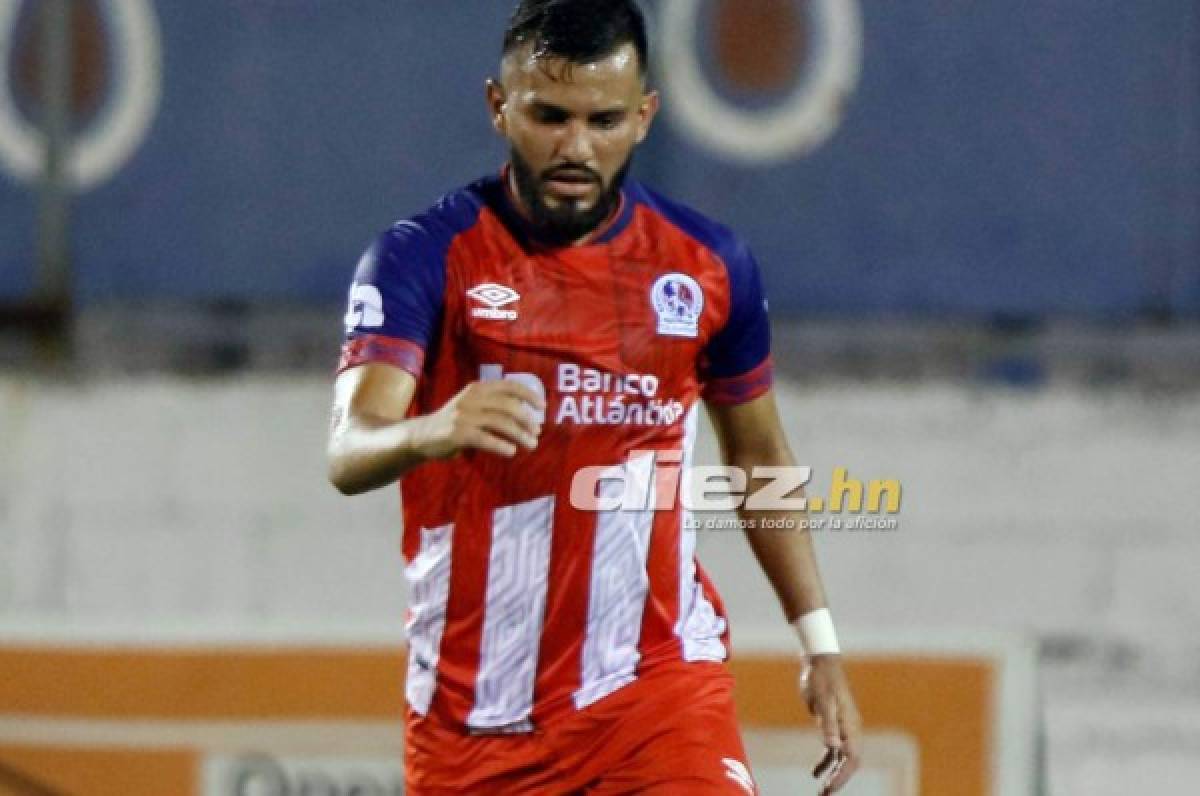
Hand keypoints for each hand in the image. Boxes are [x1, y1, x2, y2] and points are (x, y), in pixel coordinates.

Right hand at [420, 380, 543, 458]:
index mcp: (478, 388)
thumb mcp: (473, 406)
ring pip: (500, 422)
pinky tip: (511, 451)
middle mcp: (472, 398)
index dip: (528, 394)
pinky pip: (485, 439)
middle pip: (508, 406)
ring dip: (519, 435)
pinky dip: (501, 445)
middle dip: (526, 420)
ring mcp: (464, 415)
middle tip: (536, 433)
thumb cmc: (454, 422)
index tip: (542, 407)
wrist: (422, 436)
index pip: (508, 385)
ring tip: (530, 445)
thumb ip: (494, 406)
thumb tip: (526, 415)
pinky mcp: (458, 433)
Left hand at [800, 654, 861, 794]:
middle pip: (849, 762)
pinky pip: (832, 749)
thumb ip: (828, 725)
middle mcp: (850, 729)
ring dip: (832, 774)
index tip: (829, 788)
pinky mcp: (832, 724)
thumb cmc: (821, 680)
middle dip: (838, 780)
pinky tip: (815, 772)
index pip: (851, 759)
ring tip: (821, 790)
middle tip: (824, 795)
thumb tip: (833, 747)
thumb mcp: (822, 701)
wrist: (818, 664)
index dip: (842, 776)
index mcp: (851, 726)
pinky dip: (826, 761)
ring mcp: (842, 727)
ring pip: (841, 758)